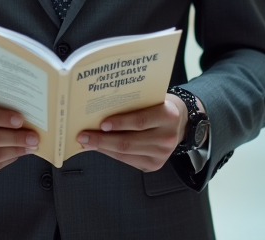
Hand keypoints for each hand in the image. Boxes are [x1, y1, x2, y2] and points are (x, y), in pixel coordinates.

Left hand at [75, 93, 204, 171]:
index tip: (101, 123)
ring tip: (87, 142)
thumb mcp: (152, 99)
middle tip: (84, 136)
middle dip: (102, 139)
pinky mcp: (155, 165)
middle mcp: (167, 137)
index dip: (120, 123)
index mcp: (168, 115)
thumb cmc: (160, 106)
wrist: (181, 122)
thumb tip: (101, 111)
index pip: (140, 121)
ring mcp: (162, 154)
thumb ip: (133, 104)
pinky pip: (128, 160)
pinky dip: (111, 154)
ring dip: (103, 148)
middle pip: (129, 141)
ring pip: (126, 153)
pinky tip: (100, 148)